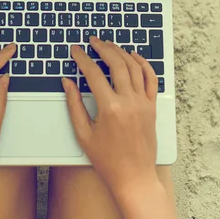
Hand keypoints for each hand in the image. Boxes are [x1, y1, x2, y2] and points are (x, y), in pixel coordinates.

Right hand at [62, 37, 157, 196]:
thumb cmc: (107, 160)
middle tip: (93, 41)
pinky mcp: (152, 107)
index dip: (83, 58)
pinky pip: (151, 79)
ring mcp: (143, 103)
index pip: (93, 73)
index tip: (76, 50)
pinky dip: (143, 64)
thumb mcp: (83, 133)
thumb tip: (67, 82)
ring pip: (134, 67)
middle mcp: (129, 102)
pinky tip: (134, 56)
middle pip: (116, 64)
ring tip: (110, 45)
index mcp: (109, 108)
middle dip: (103, 48)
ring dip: (121, 52)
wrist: (134, 178)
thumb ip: (74, 105)